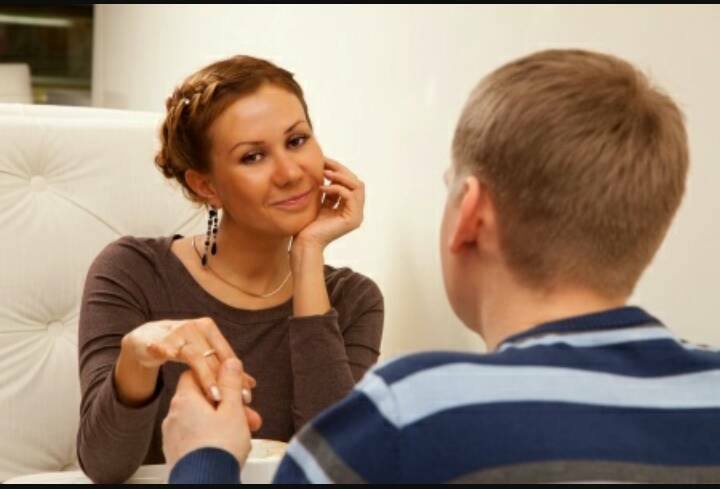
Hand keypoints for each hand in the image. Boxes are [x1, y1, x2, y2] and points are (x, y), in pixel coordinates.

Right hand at [121, 317, 255, 401]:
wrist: (144, 337)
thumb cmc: (179, 348)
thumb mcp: (200, 356)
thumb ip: (221, 371)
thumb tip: (251, 387)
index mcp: (208, 329)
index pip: (227, 354)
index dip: (238, 376)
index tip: (247, 396)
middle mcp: (194, 327)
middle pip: (214, 357)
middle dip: (226, 382)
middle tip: (236, 403)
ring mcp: (176, 333)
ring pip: (195, 356)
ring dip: (206, 377)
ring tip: (215, 397)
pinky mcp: (157, 340)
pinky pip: (164, 350)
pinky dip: (168, 355)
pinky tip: (175, 368)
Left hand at [162, 358, 261, 468]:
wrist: (206, 482)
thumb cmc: (219, 447)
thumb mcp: (233, 409)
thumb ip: (231, 383)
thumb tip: (229, 362)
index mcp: (185, 399)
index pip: (195, 374)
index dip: (216, 377)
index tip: (232, 385)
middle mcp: (173, 415)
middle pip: (202, 399)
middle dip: (227, 405)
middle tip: (247, 413)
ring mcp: (173, 436)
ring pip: (201, 419)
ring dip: (223, 421)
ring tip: (244, 432)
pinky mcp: (176, 453)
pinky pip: (195, 436)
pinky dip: (211, 435)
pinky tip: (227, 444)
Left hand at [294, 159, 364, 250]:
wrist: (304, 243)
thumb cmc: (307, 225)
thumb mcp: (319, 202)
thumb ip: (327, 189)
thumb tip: (326, 169)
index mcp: (348, 207)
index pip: (350, 182)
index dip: (338, 170)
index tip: (324, 161)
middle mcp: (356, 211)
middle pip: (356, 181)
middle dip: (341, 170)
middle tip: (325, 163)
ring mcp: (356, 216)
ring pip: (357, 186)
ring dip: (341, 176)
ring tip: (325, 173)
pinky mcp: (352, 219)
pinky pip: (350, 196)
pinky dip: (337, 188)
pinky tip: (323, 187)